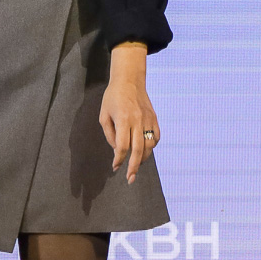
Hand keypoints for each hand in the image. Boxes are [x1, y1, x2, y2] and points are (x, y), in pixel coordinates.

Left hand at [100, 43, 159, 184]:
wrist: (129, 80)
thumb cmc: (112, 98)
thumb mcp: (104, 115)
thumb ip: (109, 134)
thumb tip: (117, 151)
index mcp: (123, 120)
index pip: (122, 146)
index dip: (118, 159)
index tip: (115, 167)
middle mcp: (138, 121)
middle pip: (138, 150)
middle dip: (134, 167)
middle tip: (130, 179)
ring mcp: (148, 119)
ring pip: (149, 146)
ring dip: (143, 158)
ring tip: (136, 165)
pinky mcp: (154, 118)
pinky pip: (156, 137)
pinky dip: (152, 146)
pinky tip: (145, 151)